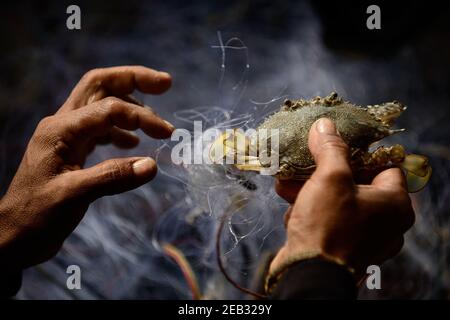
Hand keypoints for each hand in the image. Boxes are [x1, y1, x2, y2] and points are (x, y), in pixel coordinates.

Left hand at [0, 66, 173, 271]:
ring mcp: (67, 136)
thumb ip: (113, 177)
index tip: (166, 134)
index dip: (141, 117)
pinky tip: (134, 143)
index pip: (109, 109)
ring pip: (102, 104)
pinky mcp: (72, 150)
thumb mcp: (74, 196)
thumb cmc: (37, 215)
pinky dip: (121, 129)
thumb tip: (152, 165)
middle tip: (165, 83)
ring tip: (155, 120)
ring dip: (130, 104)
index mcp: (61, 129)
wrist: (15, 234)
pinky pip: (101, 128)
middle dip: (134, 79)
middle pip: (100, 85)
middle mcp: (63, 124)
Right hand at [270, 118, 414, 277]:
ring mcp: (363, 238)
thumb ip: (331, 149)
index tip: (336, 143)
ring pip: (336, 202)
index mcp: (394, 204)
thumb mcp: (330, 178)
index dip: (360, 151)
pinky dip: (310, 210)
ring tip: (287, 180)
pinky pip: (328, 220)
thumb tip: (325, 125)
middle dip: (323, 171)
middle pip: (355, 183)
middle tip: (305, 160)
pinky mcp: (342, 248)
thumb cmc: (328, 226)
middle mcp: (384, 223)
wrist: (308, 275)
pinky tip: (289, 204)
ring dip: (310, 189)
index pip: (384, 165)